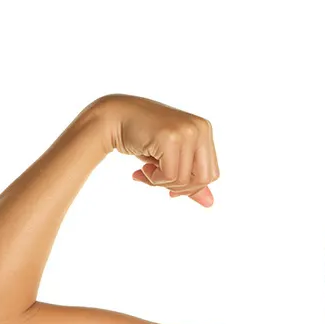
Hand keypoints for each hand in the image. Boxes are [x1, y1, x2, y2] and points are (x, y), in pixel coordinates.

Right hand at [99, 94, 219, 206]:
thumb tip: (210, 204)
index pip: (211, 173)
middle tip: (157, 180)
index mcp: (204, 130)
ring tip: (146, 171)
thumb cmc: (143, 139)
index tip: (170, 185)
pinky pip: (170, 175)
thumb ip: (191, 180)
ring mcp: (186, 131)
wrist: (113, 117)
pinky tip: (142, 169)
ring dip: (162, 183)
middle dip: (180, 188)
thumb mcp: (171, 159)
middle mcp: (200, 128)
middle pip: (204, 178)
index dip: (191, 186)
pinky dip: (154, 179)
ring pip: (185, 179)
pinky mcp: (170, 137)